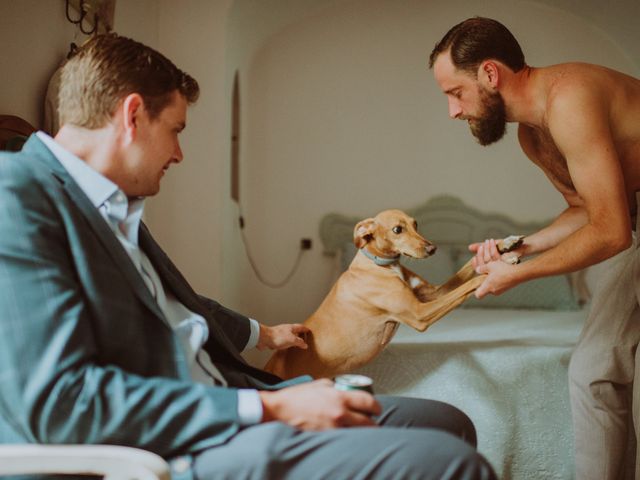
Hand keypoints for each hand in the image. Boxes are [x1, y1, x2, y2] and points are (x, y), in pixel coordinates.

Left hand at [257, 323, 309, 350]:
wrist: (263, 338)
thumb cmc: (276, 336)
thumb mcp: (292, 339)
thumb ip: (299, 342)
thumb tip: (305, 344)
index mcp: (291, 328)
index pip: (300, 327)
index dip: (305, 329)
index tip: (308, 330)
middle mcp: (285, 330)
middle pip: (294, 331)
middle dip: (299, 334)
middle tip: (303, 336)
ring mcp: (279, 334)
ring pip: (288, 336)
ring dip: (292, 339)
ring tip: (295, 343)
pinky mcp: (274, 339)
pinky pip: (282, 341)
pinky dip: (285, 344)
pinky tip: (285, 348)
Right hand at [259, 379, 380, 429]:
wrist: (278, 411)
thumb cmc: (296, 397)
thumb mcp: (319, 384)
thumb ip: (335, 386)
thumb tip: (345, 388)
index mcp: (339, 397)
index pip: (369, 402)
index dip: (376, 407)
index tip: (376, 409)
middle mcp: (339, 414)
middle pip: (369, 423)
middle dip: (373, 423)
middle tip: (371, 421)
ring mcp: (333, 429)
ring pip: (358, 434)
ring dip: (361, 433)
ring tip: (360, 430)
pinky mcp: (326, 439)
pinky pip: (344, 440)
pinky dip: (348, 439)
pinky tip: (346, 436)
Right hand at [469, 238, 522, 263]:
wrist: (521, 246)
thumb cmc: (506, 248)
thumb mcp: (491, 247)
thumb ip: (480, 247)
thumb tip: (469, 247)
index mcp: (491, 268)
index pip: (480, 268)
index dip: (476, 262)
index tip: (473, 256)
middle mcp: (496, 270)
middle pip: (483, 265)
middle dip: (480, 255)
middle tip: (480, 246)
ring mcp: (501, 268)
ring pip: (489, 260)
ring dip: (487, 249)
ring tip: (487, 241)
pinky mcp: (505, 263)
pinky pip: (496, 256)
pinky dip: (493, 247)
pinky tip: (492, 241)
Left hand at [470, 239, 519, 298]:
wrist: (519, 273)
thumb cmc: (503, 270)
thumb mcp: (490, 266)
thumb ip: (482, 269)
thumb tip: (477, 270)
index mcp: (487, 287)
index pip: (478, 295)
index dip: (476, 291)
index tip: (475, 286)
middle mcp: (493, 291)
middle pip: (485, 290)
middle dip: (484, 283)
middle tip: (484, 276)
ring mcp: (500, 291)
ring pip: (492, 287)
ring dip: (491, 281)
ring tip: (492, 273)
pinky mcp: (506, 288)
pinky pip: (498, 286)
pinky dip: (497, 281)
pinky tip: (500, 274)